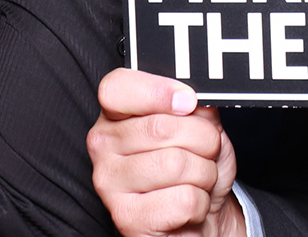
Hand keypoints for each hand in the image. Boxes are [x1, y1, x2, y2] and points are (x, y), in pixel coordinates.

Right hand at [89, 69, 244, 236]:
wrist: (198, 219)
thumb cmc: (194, 167)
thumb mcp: (200, 126)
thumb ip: (195, 105)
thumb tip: (198, 98)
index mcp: (115, 115)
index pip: (116, 88)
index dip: (157, 91)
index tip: (188, 102)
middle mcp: (103, 146)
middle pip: (161, 127)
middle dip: (203, 140)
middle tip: (204, 153)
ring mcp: (110, 183)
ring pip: (176, 164)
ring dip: (204, 173)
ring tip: (197, 180)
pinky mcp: (127, 218)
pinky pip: (183, 200)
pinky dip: (200, 202)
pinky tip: (188, 205)